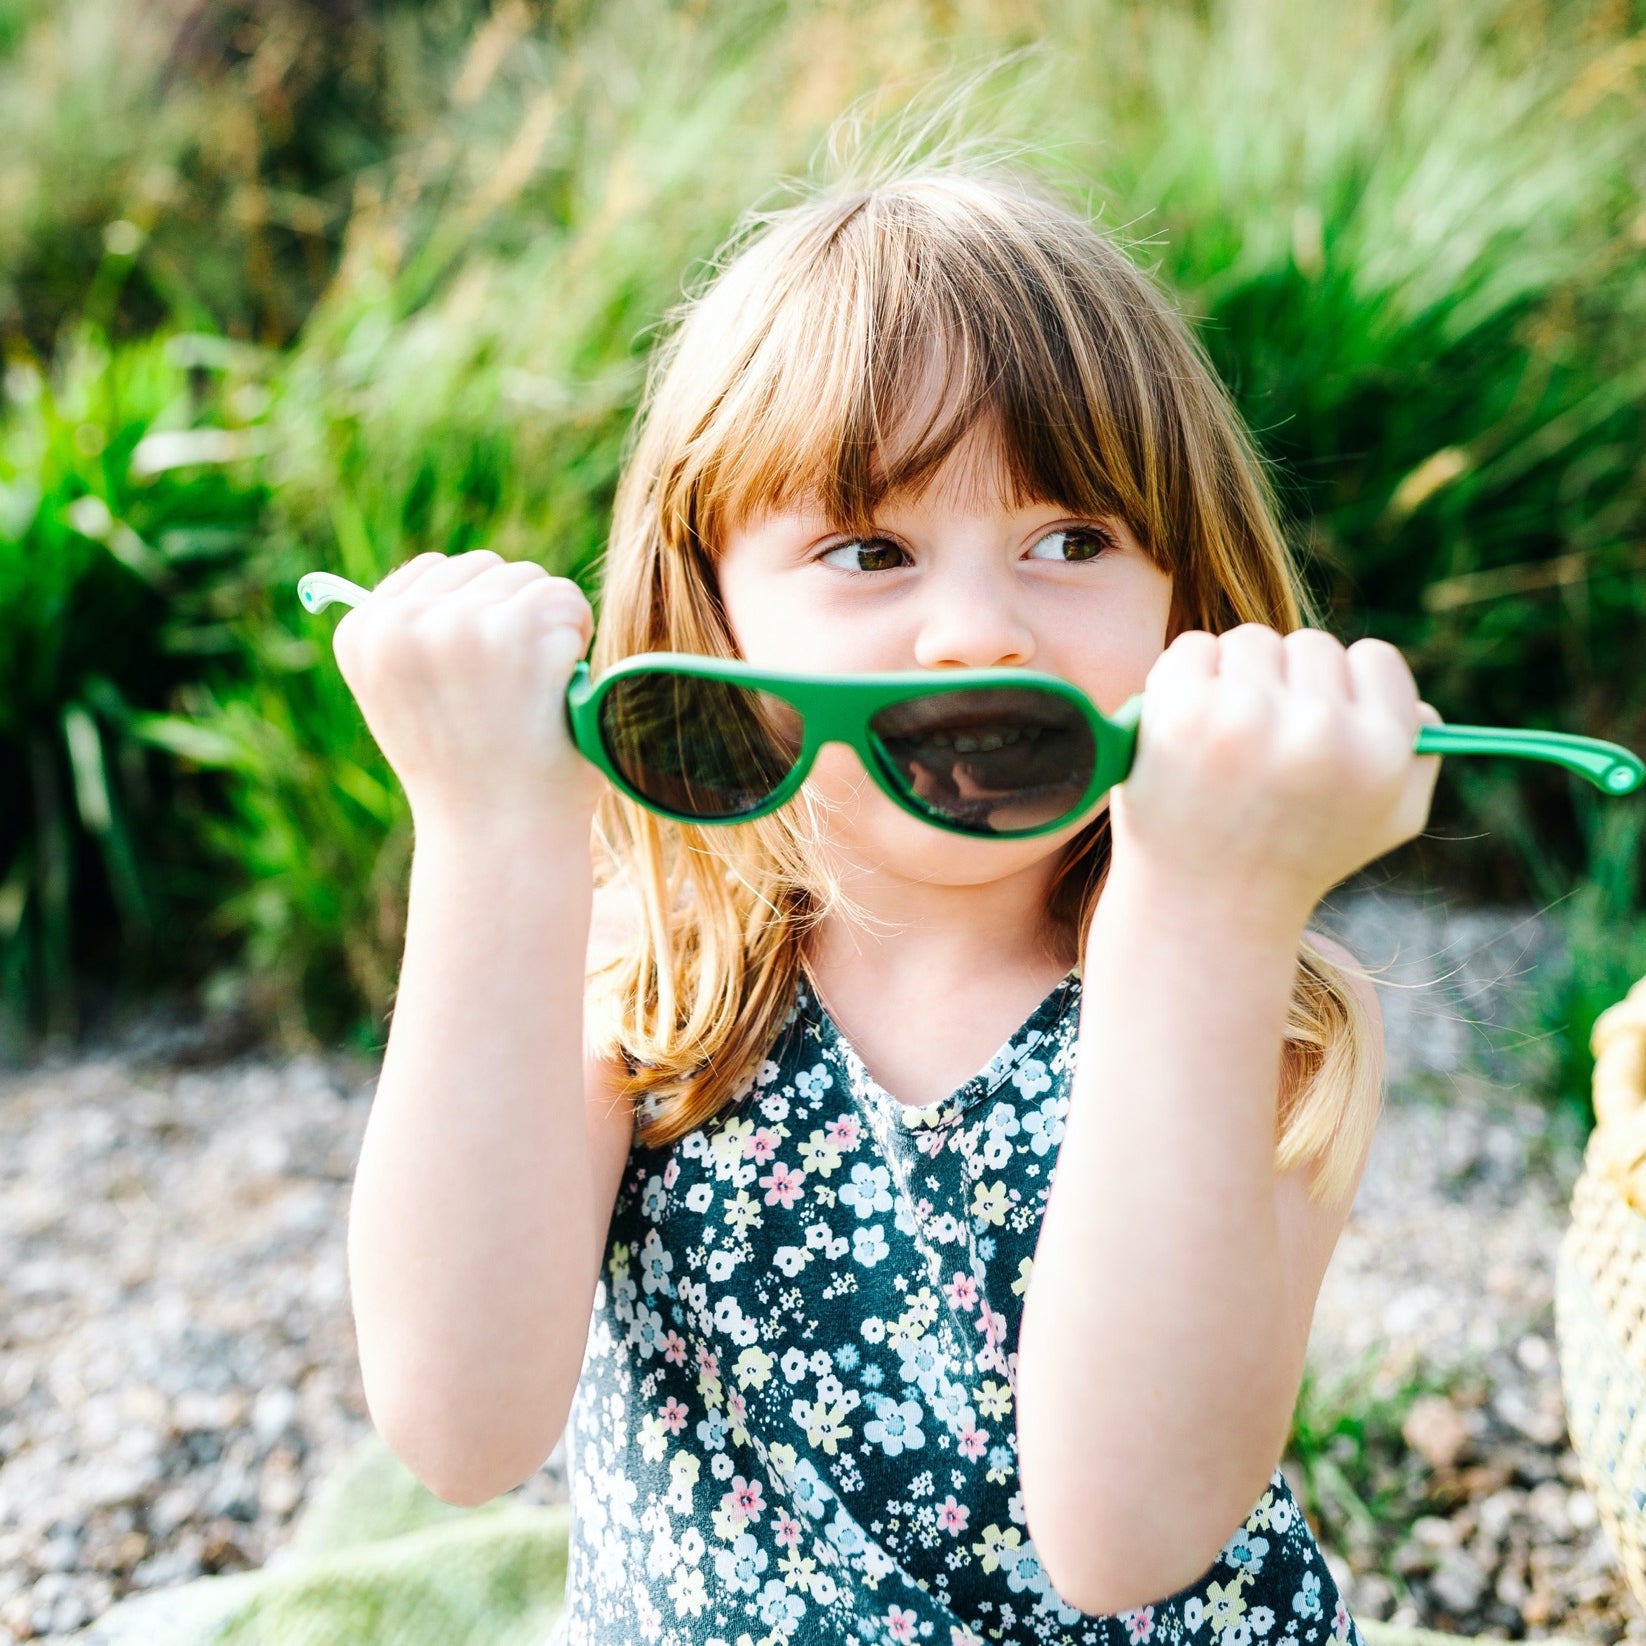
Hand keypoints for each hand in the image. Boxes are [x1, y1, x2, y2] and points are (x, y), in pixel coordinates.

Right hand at [331, 550, 601, 830]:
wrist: (501, 840)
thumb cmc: (467, 776)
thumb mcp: (407, 702)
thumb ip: (410, 638)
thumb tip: (437, 573)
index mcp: (362, 635)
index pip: (434, 573)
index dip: (471, 624)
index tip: (472, 686)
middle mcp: (401, 623)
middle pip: (485, 570)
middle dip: (511, 619)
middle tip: (509, 697)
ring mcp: (459, 625)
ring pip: (530, 581)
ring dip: (547, 631)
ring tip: (530, 699)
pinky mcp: (519, 632)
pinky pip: (567, 601)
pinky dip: (578, 641)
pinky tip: (557, 693)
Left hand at [1109, 625, 1442, 929]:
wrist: (1202, 907)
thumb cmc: (1297, 860)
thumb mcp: (1385, 823)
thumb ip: (1417, 760)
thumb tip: (1417, 708)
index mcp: (1378, 752)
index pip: (1376, 661)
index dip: (1346, 688)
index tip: (1320, 718)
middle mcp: (1317, 731)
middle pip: (1309, 645)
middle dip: (1287, 684)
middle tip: (1263, 742)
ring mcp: (1244, 718)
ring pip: (1250, 642)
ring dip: (1236, 676)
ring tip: (1223, 739)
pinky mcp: (1180, 712)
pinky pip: (1192, 649)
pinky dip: (1185, 678)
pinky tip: (1186, 730)